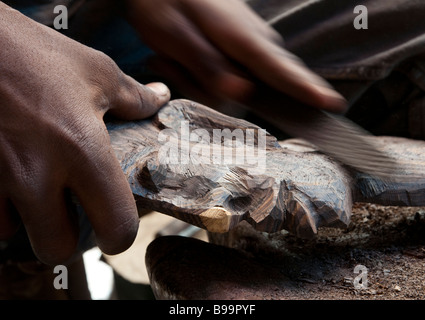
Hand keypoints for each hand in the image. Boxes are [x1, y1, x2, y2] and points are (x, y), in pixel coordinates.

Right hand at [0, 3, 169, 264]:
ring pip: (14, 234)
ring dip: (28, 219)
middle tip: (71, 212)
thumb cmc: (33, 53)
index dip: (118, 235)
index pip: (115, 226)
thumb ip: (134, 97)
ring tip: (36, 189)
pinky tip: (7, 178)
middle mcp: (38, 175)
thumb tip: (161, 98)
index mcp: (84, 152)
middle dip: (67, 237)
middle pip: (57, 249)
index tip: (113, 227)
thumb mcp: (96, 71)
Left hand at [124, 0, 345, 111]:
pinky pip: (226, 74)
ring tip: (170, 55)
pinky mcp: (235, 44)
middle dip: (213, 90)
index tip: (333, 104)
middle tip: (173, 63)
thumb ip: (209, 65)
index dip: (306, 89)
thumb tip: (242, 93)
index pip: (281, 69)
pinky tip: (177, 57)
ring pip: (234, 84)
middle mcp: (250, 40)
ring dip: (198, 79)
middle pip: (254, 87)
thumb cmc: (162, 0)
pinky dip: (198, 72)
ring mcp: (245, 41)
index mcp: (240, 37)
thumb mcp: (175, 36)